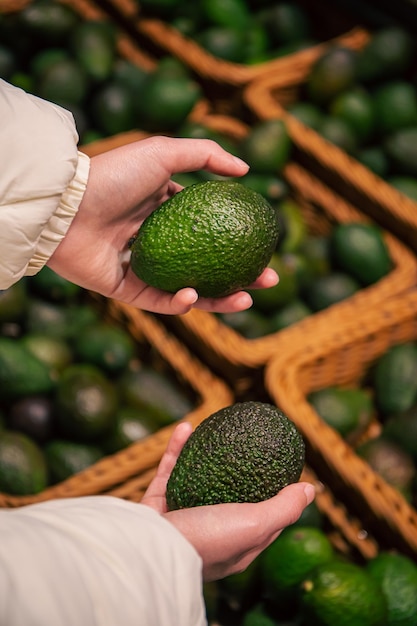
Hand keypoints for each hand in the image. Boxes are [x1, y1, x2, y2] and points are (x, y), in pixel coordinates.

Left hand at [48, 136, 277, 314]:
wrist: (66, 206)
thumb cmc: (114, 176)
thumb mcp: (163, 153)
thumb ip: (206, 156)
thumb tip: (247, 169)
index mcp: (168, 214)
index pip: (214, 233)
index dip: (242, 242)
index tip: (267, 247)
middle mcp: (160, 243)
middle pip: (210, 266)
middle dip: (243, 278)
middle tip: (269, 280)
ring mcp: (145, 269)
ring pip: (190, 290)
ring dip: (221, 300)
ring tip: (246, 300)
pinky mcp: (126, 290)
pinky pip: (158, 302)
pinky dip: (178, 302)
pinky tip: (194, 295)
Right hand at [142, 422, 314, 581]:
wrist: (150, 550)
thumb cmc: (207, 540)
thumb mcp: (256, 524)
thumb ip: (283, 508)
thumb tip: (310, 489)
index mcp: (235, 544)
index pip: (262, 518)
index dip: (274, 495)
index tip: (281, 468)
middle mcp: (209, 533)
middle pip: (227, 494)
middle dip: (234, 467)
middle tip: (243, 441)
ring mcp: (181, 519)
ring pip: (195, 478)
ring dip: (203, 452)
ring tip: (213, 428)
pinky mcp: (157, 506)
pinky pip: (169, 471)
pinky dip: (177, 449)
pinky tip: (186, 427)